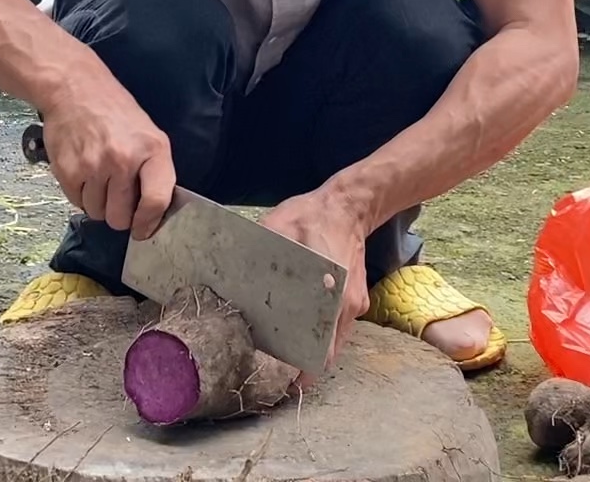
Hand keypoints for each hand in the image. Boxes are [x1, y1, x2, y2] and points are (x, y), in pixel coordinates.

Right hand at [40, 86, 175, 240]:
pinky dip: (81, 195)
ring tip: (99, 177)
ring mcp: (94, 167)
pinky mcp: (68, 172)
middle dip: (119, 214)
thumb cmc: (114, 112)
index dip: (149, 223)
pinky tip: (84, 172)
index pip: (156, 202)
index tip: (143, 229)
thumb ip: (154, 173)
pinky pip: (77, 203)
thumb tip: (152, 214)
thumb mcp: (149, 135)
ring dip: (98, 203)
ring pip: (98, 214)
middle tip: (116, 195)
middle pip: (121, 218)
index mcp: (152, 151)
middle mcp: (123, 160)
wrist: (74, 90)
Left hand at [258, 187, 371, 384]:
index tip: (288, 384)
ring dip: (314, 353)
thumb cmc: (312, 215)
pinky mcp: (355, 298)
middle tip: (280, 379)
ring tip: (286, 363)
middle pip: (329, 351)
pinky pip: (337, 327)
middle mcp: (347, 306)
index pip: (322, 347)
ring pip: (334, 341)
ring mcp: (354, 304)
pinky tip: (300, 334)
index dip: (306, 370)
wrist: (350, 204)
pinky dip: (321, 336)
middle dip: (307, 368)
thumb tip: (233, 269)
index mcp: (333, 294)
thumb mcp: (279, 226)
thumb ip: (260, 250)